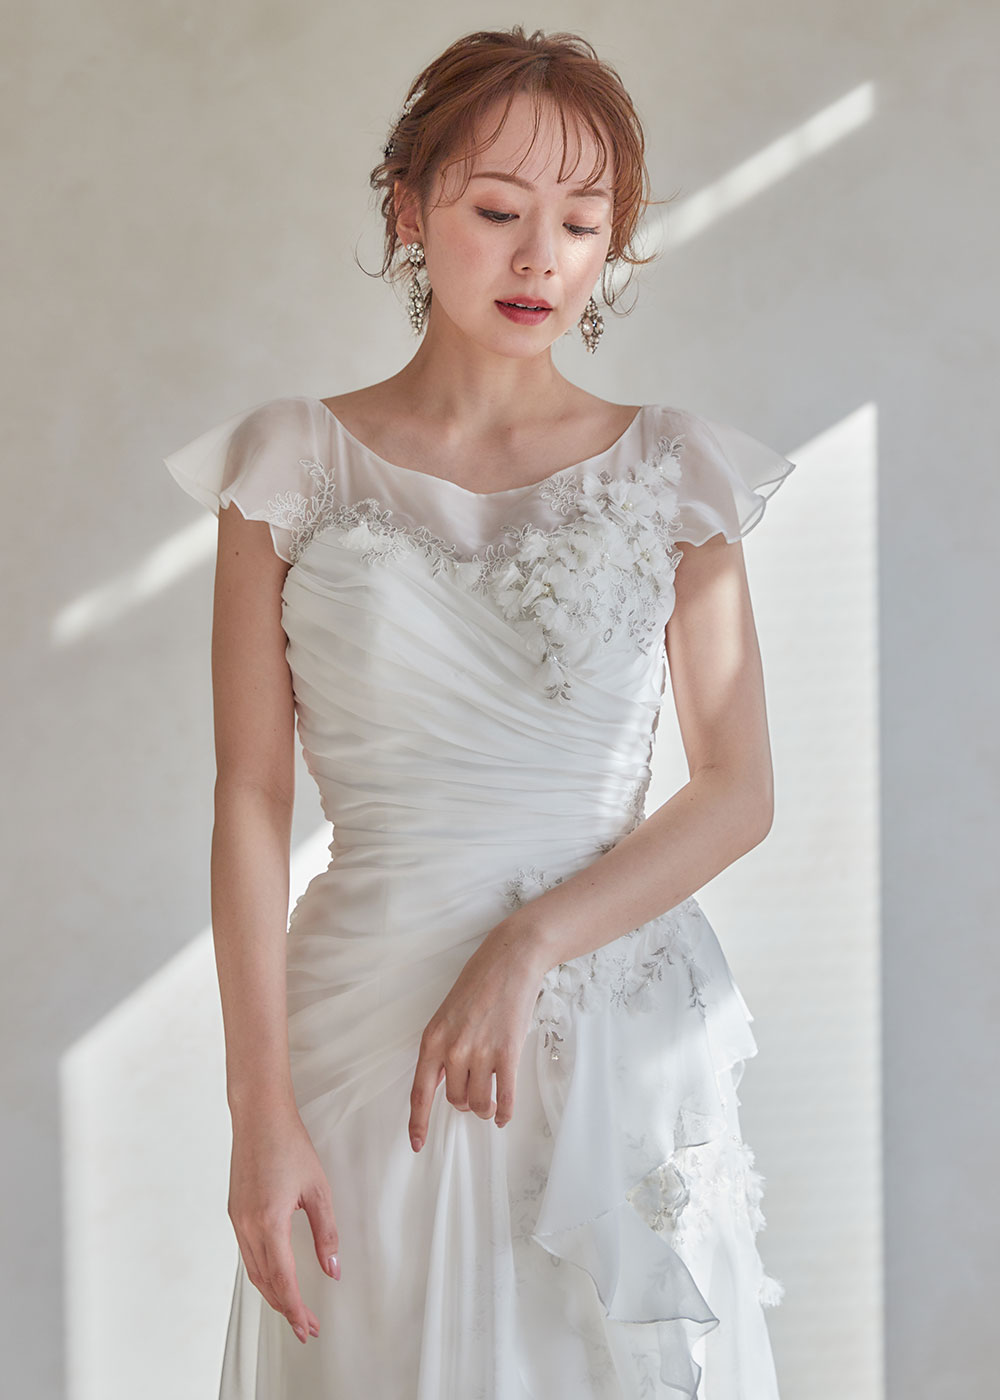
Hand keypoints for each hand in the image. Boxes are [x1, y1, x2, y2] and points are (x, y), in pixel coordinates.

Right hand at [227, 1103, 340, 1345]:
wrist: (259, 1116)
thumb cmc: (289, 1144)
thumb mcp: (318, 1188)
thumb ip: (326, 1232)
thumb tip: (332, 1269)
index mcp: (269, 1222)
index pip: (283, 1280)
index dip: (295, 1309)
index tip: (306, 1329)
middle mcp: (247, 1226)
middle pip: (266, 1282)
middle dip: (286, 1308)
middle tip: (306, 1327)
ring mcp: (237, 1220)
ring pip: (254, 1271)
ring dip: (273, 1293)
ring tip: (294, 1309)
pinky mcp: (235, 1212)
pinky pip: (247, 1254)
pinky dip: (262, 1273)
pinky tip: (276, 1277)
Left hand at [407, 916, 546, 1150]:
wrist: (509, 961)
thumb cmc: (478, 984)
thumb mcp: (447, 1015)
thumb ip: (442, 1049)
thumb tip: (441, 1083)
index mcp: (431, 1039)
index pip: (419, 1092)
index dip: (418, 1123)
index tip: (417, 1144)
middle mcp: (453, 1050)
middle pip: (454, 1101)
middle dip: (464, 1102)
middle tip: (474, 1091)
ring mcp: (481, 1053)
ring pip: (478, 1103)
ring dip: (484, 1108)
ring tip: (490, 1103)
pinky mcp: (508, 1053)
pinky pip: (505, 1098)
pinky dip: (505, 1112)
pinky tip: (504, 1114)